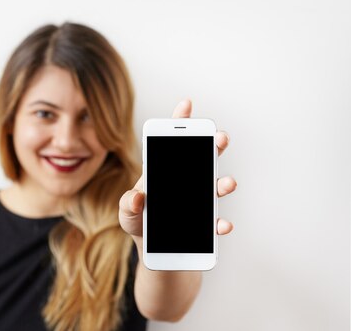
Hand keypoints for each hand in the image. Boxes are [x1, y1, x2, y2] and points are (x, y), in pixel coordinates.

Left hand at [118, 98, 236, 241]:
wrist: (153, 249)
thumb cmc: (138, 221)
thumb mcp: (126, 212)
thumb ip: (128, 204)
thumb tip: (137, 197)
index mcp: (163, 171)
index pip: (171, 143)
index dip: (179, 123)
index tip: (187, 104)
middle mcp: (185, 182)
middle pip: (201, 158)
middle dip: (212, 146)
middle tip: (219, 137)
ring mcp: (198, 201)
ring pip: (215, 187)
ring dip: (224, 183)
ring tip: (228, 183)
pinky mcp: (204, 226)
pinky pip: (216, 223)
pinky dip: (221, 224)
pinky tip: (222, 225)